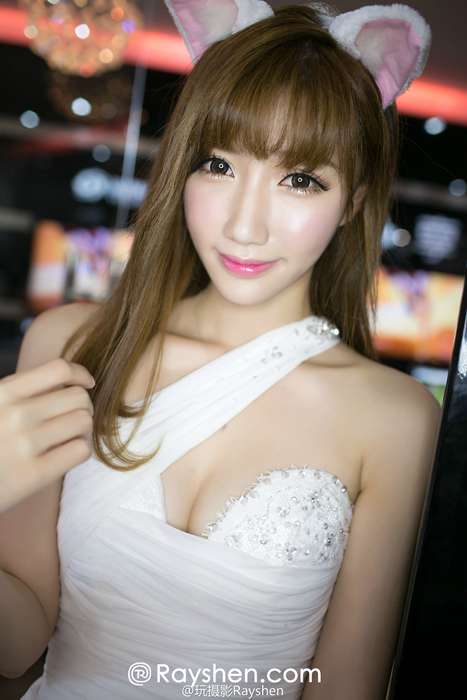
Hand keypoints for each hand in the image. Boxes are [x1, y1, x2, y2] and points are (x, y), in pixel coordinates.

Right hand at [0, 358, 94, 512]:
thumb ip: (20, 392)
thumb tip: (67, 379)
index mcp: (3, 392)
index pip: (59, 369)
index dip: (80, 374)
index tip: (85, 383)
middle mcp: (16, 415)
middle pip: (78, 396)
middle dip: (83, 405)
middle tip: (74, 417)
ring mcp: (25, 445)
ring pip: (84, 422)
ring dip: (84, 429)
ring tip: (71, 435)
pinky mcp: (34, 475)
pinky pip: (80, 450)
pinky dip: (80, 450)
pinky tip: (67, 453)